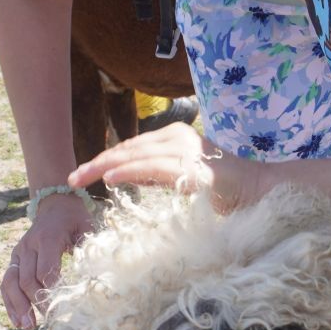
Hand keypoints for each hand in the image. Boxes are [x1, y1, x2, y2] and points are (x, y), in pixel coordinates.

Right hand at [0, 192, 90, 329]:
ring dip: (17, 306)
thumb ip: (87, 249)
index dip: (50, 291)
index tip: (59, 309)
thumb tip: (93, 276)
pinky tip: (17, 321)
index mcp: (47, 239)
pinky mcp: (14, 260)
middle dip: (34, 302)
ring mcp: (18, 253)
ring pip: (10, 282)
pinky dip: (10, 302)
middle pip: (26, 279)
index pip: (45, 270)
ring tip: (27, 326)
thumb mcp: (86, 228)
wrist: (56, 205)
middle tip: (45, 322)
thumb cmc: (76, 220)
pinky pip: (6, 283)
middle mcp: (28, 246)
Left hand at [68, 124, 260, 210]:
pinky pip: (156, 168)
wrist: (260, 193)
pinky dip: (131, 172)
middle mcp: (179, 137)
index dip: (103, 158)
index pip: (131, 146)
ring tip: (81, 177)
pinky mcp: (196, 168)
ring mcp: (188, 150)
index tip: (81, 173)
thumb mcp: (178, 179)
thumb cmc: (222, 191)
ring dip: (105, 167)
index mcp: (174, 137)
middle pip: (128, 148)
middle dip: (96, 163)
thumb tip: (124, 176)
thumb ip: (154, 175)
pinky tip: (110, 177)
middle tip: (70, 178)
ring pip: (137, 156)